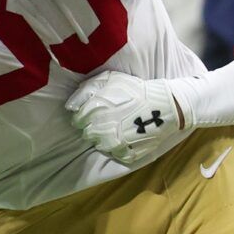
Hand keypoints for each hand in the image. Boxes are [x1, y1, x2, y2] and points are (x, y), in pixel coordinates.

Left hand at [64, 71, 186, 166]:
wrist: (163, 106)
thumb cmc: (135, 90)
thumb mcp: (109, 79)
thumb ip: (85, 90)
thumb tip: (70, 106)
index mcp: (92, 112)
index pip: (76, 121)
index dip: (84, 116)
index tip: (95, 113)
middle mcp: (99, 130)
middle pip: (87, 134)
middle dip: (94, 127)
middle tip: (108, 119)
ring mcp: (112, 145)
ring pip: (100, 146)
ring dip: (106, 138)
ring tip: (119, 127)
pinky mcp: (125, 154)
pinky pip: (116, 154)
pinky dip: (120, 147)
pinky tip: (128, 136)